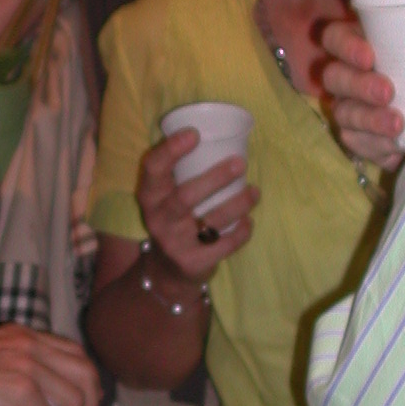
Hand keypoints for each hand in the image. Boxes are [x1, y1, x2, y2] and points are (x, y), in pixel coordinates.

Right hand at [137, 129, 256, 278]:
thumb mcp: (165, 198)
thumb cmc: (174, 220)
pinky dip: (241, 232)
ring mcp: (175, 244)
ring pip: (211, 222)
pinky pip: (224, 245)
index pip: (153, 168)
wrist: (167, 272)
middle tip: (241, 163)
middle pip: (185, 196)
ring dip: (238, 204)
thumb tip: (223, 139)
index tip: (195, 134)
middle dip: (216, 178)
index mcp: (150, 196)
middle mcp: (158, 219)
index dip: (171, 149)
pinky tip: (249, 220)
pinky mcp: (193, 263)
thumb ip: (180, 174)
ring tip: (254, 192)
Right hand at [319, 20, 403, 168]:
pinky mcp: (357, 137)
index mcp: (362, 46)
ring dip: (368, 120)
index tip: (370, 56)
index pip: (335, 38)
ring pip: (343, 113)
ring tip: (397, 125)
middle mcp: (347, 76)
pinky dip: (375, 146)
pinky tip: (395, 148)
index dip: (345, 46)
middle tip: (388, 92)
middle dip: (359, 85)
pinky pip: (356, 143)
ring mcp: (347, 108)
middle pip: (334, 77)